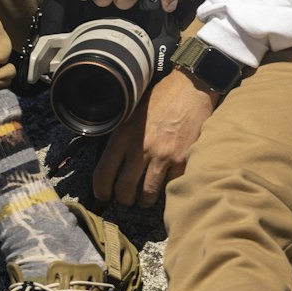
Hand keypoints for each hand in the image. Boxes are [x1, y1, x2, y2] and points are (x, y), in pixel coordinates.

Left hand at [92, 67, 216, 207]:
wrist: (191, 88)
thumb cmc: (161, 99)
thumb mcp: (132, 113)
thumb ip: (121, 137)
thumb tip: (112, 161)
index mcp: (123, 136)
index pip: (103, 173)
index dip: (101, 190)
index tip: (104, 195)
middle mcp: (140, 148)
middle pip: (124, 191)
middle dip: (124, 200)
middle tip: (127, 199)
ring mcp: (162, 156)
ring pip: (147, 196)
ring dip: (145, 201)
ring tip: (145, 199)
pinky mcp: (182, 161)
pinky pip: (170, 188)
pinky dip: (167, 190)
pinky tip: (165, 185)